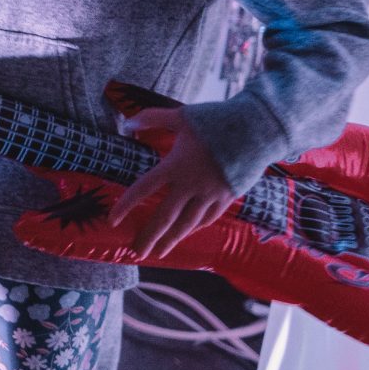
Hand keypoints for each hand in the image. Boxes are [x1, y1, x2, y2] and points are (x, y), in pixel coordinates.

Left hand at [109, 107, 239, 258]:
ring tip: (159, 253)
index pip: (143, 188)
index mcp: (175, 165)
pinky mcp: (227, 196)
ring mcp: (210, 193)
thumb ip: (151, 119)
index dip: (126, 205)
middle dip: (149, 236)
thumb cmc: (215, 120)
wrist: (256, 130)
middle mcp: (190, 184)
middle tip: (137, 252)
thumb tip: (126, 123)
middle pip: (165, 216)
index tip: (112, 220)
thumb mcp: (180, 116)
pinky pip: (208, 217)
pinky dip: (195, 227)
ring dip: (172, 239)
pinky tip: (187, 232)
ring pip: (187, 223)